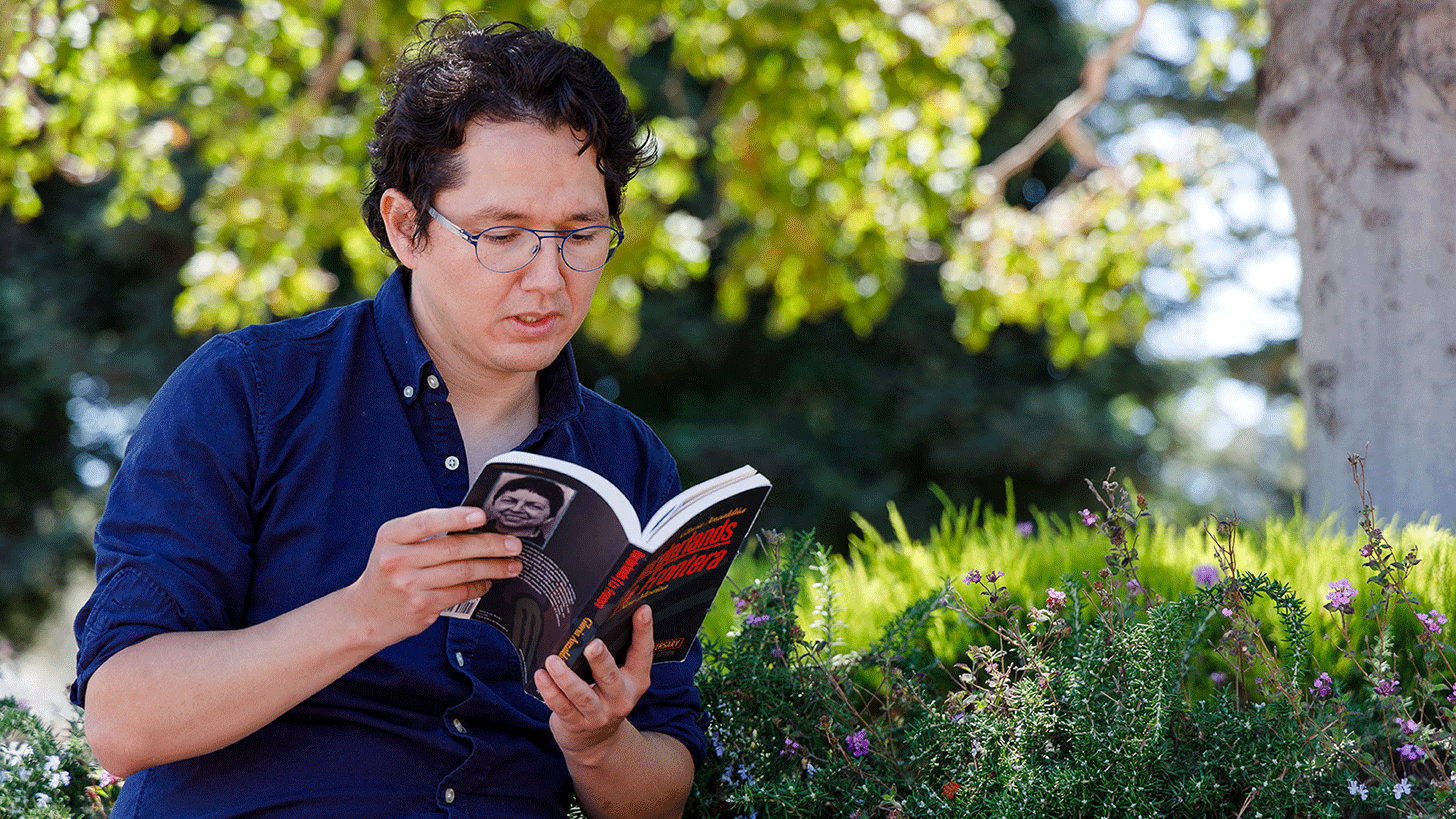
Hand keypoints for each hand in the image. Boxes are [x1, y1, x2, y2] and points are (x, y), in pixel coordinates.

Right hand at [344, 506, 522, 647]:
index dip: (456, 517)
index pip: (427, 522)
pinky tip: (488, 582)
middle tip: (513, 544)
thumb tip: (473, 524)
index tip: (482, 515)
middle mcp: (397, 560)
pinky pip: (459, 593)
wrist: (365, 614)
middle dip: (490, 545)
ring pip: (462, 572)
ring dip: (493, 567)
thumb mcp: (393, 544)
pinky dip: (479, 586)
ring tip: (512, 565)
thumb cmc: (387, 573)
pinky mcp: (422, 607)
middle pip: (453, 548)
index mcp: (391, 536)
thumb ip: (424, 532)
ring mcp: (409, 586)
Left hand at [536, 604, 654, 765]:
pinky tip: (541, 676)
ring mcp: (598, 714)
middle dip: (600, 661)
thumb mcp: (621, 679)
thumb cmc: (606, 696)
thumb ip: (616, 655)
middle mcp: (620, 699)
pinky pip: (561, 706)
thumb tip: (601, 617)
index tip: (642, 609)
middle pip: (611, 678)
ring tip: (552, 661)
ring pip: (582, 695)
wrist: (597, 742)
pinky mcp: (575, 723)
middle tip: (592, 645)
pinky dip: (550, 691)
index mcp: (635, 681)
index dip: (644, 632)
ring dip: (566, 677)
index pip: (643, 655)